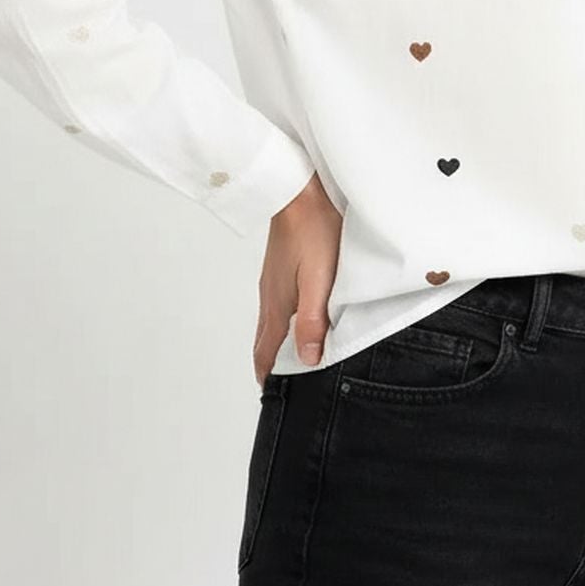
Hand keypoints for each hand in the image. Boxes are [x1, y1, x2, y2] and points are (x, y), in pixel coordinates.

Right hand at [252, 172, 342, 386]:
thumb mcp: (320, 280)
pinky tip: (297, 319)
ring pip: (271, 322)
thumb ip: (312, 320)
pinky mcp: (281, 268)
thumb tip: (306, 359)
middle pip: (265, 340)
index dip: (269, 375)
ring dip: (276, 344)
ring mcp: (274, 281)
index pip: (266, 351)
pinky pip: (277, 304)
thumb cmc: (314, 230)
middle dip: (270, 364)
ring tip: (290, 359)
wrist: (300, 190)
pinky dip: (282, 323)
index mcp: (279, 304)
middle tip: (283, 384)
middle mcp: (271, 296)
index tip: (275, 395)